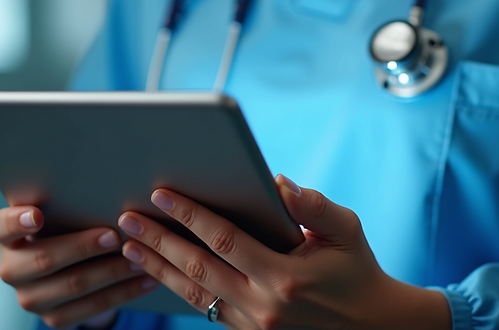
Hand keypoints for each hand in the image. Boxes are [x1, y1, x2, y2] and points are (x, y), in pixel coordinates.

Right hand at [0, 205, 159, 328]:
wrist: (70, 265)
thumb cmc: (67, 223)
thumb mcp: (62, 210)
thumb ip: (69, 199)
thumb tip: (108, 182)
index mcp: (7, 235)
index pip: (1, 226)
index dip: (17, 221)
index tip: (38, 215)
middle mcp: (11, 268)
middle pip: (44, 259)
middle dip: (82, 247)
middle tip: (114, 235)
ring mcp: (30, 297)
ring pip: (73, 285)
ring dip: (111, 271)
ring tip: (141, 258)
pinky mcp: (53, 318)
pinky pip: (91, 308)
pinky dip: (122, 292)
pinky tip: (146, 280)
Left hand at [116, 176, 450, 329]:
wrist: (372, 327)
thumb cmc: (357, 270)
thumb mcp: (346, 231)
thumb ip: (313, 206)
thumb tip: (277, 183)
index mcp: (286, 278)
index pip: (226, 241)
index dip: (191, 216)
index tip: (162, 194)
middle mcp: (264, 307)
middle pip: (197, 270)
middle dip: (159, 241)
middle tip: (126, 219)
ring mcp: (253, 327)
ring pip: (194, 295)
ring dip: (158, 268)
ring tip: (129, 246)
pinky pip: (205, 310)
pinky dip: (178, 290)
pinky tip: (159, 271)